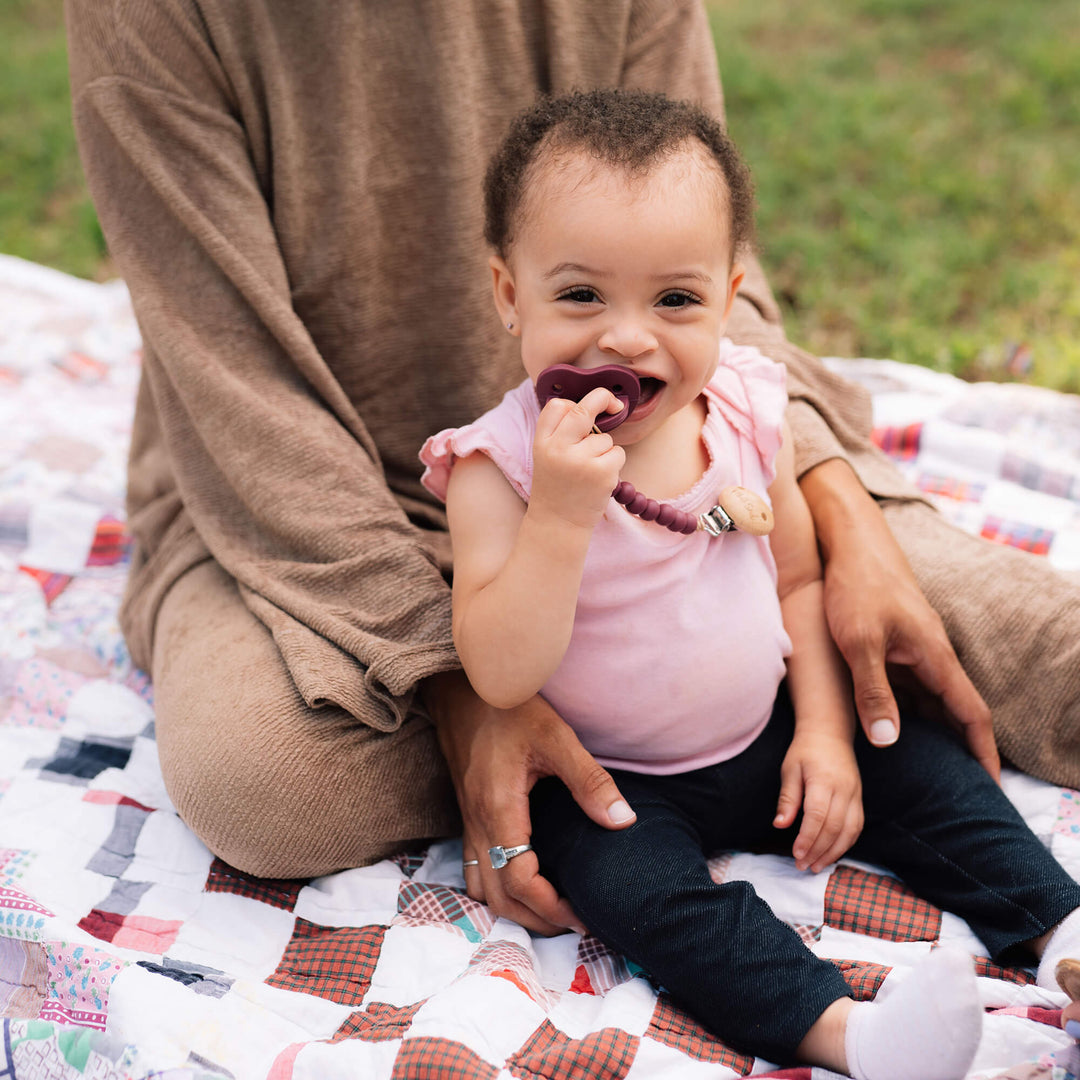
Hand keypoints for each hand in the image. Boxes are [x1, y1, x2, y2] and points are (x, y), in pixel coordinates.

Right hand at [421, 670, 635, 934]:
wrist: (460, 686)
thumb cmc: (507, 707)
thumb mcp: (556, 736)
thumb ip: (589, 780)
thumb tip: (623, 822)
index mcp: (499, 809)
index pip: (519, 881)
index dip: (552, 908)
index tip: (584, 914)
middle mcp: (478, 823)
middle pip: (498, 899)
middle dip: (537, 921)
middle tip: (577, 921)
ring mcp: (468, 821)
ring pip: (482, 890)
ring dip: (515, 909)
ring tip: (555, 908)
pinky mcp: (467, 814)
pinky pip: (476, 868)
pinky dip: (500, 888)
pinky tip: (527, 879)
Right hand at [530, 387, 625, 530]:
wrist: (558, 524)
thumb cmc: (557, 486)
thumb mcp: (547, 456)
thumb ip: (561, 431)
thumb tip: (594, 404)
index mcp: (542, 442)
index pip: (557, 406)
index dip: (574, 403)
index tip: (590, 405)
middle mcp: (559, 448)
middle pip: (585, 408)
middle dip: (604, 399)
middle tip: (615, 405)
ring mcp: (581, 460)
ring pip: (606, 438)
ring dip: (604, 451)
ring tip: (588, 472)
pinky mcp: (602, 473)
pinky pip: (618, 453)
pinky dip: (614, 463)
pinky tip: (599, 479)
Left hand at [774, 728, 862, 871]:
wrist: (830, 733)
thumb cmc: (805, 750)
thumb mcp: (790, 769)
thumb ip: (788, 798)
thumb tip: (780, 825)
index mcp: (824, 780)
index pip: (818, 815)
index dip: (808, 838)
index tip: (796, 854)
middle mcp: (844, 789)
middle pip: (835, 827)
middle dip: (819, 850)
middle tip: (802, 866)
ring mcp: (855, 795)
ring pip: (850, 831)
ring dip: (833, 852)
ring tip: (816, 866)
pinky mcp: (859, 799)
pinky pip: (856, 826)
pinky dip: (845, 843)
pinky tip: (831, 853)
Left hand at [801, 461, 998, 780]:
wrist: (850, 546)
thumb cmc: (856, 588)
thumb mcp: (859, 643)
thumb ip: (873, 691)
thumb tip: (887, 742)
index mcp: (934, 657)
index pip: (970, 714)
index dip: (981, 751)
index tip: (990, 786)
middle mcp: (931, 656)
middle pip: (952, 712)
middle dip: (957, 750)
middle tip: (953, 791)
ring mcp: (914, 650)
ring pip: (927, 701)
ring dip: (928, 732)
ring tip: (923, 772)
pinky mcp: (895, 645)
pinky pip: (907, 687)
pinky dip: (903, 710)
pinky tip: (887, 730)